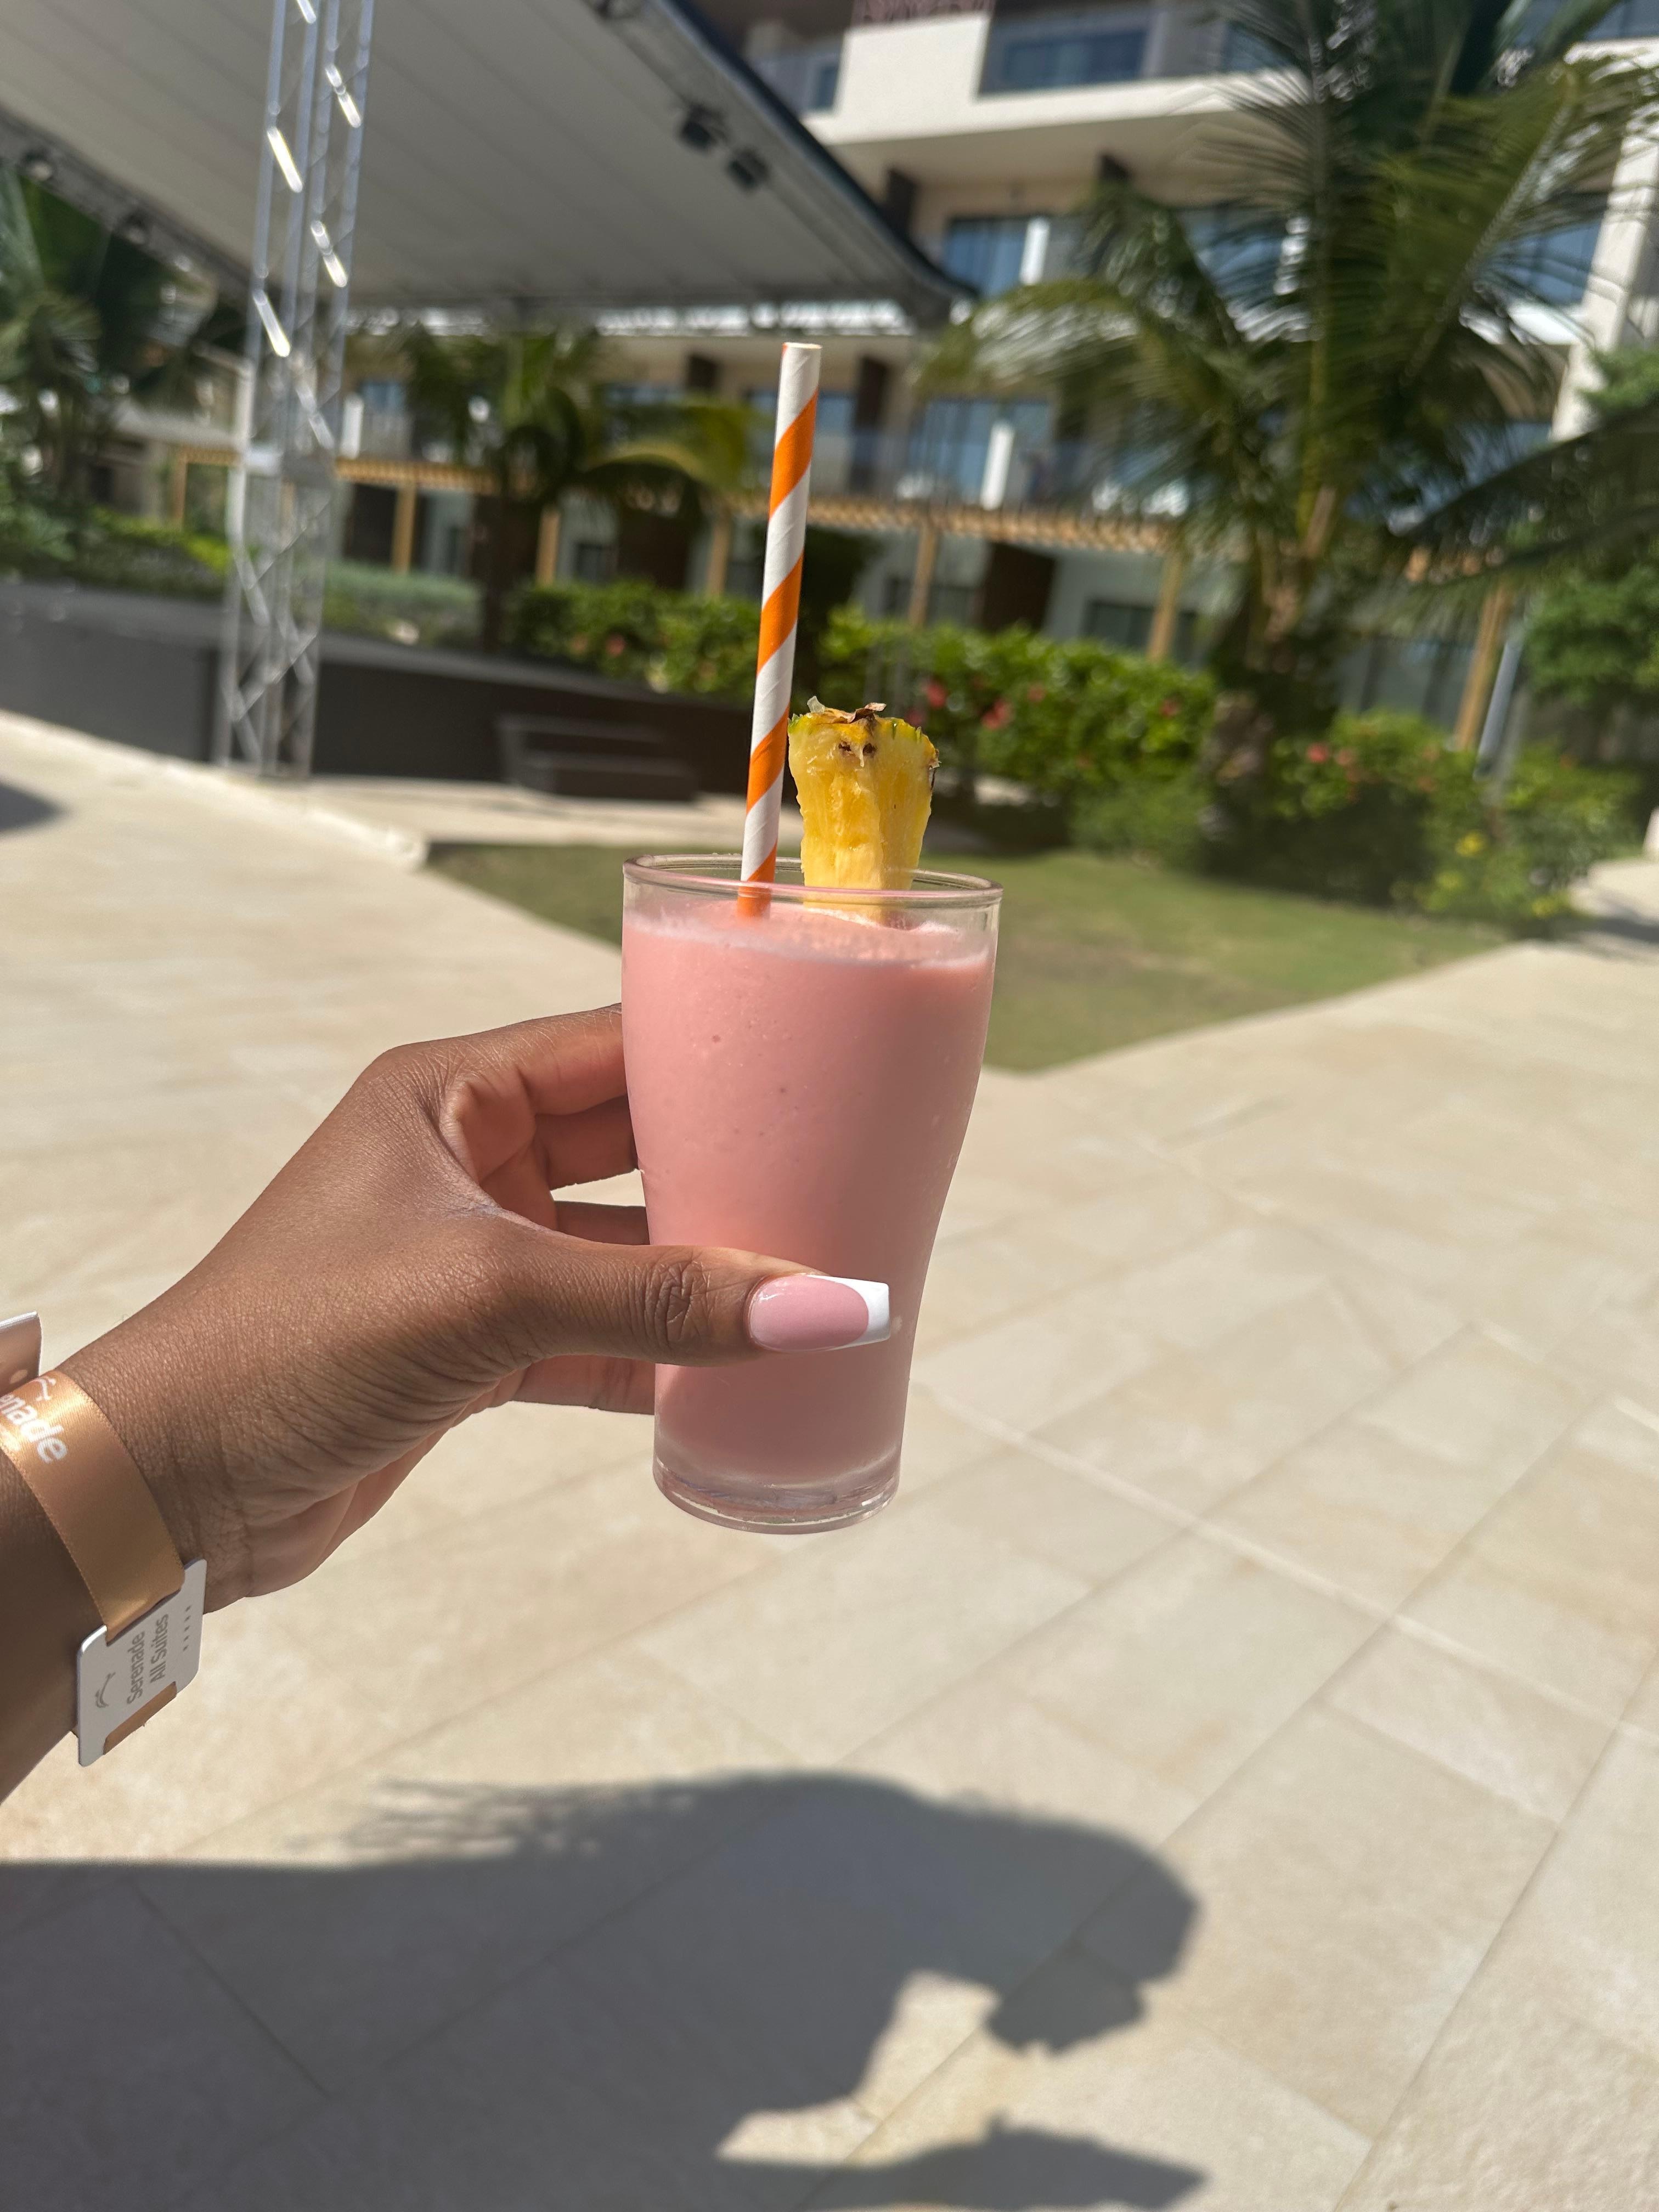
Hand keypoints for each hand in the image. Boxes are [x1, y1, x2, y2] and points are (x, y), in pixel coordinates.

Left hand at [61, 1006, 811, 1608]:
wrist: (173, 1482)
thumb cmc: (292, 1339)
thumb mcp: (490, 1297)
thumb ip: (662, 1300)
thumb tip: (832, 1304)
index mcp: (450, 1094)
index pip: (613, 1046)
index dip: (717, 1054)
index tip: (828, 1070)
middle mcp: (465, 1162)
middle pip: (632, 1149)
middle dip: (729, 1173)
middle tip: (846, 1184)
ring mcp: (471, 1259)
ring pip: (621, 1253)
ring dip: (703, 1279)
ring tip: (815, 1286)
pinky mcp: (471, 1350)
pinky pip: (595, 1338)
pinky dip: (659, 1360)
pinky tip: (738, 1376)